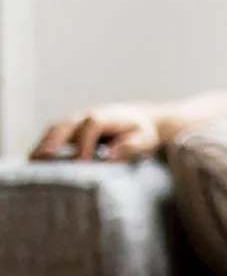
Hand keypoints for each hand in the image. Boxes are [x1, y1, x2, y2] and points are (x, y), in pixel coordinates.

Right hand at [31, 104, 161, 162]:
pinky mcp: (74, 127)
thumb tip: (109, 155)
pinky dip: (45, 143)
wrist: (142, 119)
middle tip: (42, 157)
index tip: (81, 161)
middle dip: (54, 140)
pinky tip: (37, 158)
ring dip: (44, 142)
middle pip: (67, 124)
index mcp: (106, 116)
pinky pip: (56, 133)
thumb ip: (130, 146)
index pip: (91, 126)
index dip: (85, 142)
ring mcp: (78, 120)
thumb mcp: (145, 139)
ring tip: (32, 159)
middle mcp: (88, 115)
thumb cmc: (143, 132)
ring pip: (57, 128)